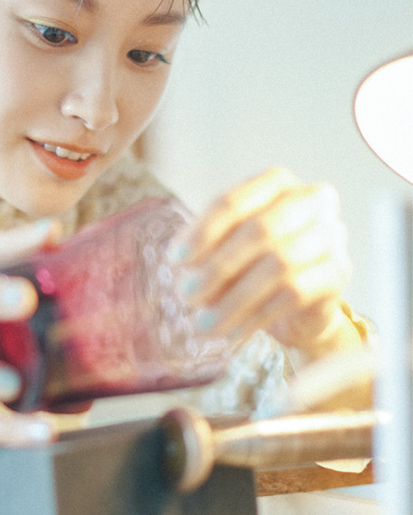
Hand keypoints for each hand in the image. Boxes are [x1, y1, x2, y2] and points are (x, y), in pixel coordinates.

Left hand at [169, 168, 355, 357]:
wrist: (299, 305)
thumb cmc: (254, 266)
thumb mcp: (224, 251)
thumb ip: (206, 251)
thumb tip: (185, 269)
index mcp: (277, 184)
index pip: (234, 201)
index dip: (202, 231)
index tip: (175, 261)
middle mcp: (312, 201)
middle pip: (260, 229)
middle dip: (218, 266)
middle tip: (187, 296)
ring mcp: (331, 235)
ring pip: (278, 264)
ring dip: (235, 299)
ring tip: (205, 324)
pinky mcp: (338, 272)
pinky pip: (295, 293)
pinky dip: (258, 314)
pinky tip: (234, 330)